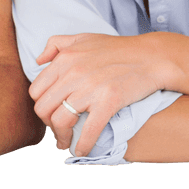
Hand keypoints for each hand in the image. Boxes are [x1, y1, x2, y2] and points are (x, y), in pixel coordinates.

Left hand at [31, 33, 166, 156]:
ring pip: (60, 121)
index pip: (36, 90)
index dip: (40, 107)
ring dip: (61, 137)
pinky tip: (82, 151)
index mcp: (65, 58)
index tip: (50, 115)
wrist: (152, 57)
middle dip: (48, 125)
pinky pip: (88, 131)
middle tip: (58, 131)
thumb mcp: (83, 37)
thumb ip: (57, 44)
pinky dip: (82, 145)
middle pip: (44, 108)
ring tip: (66, 143)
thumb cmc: (118, 49)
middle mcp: (73, 72)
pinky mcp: (108, 102)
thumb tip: (38, 60)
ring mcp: (90, 88)